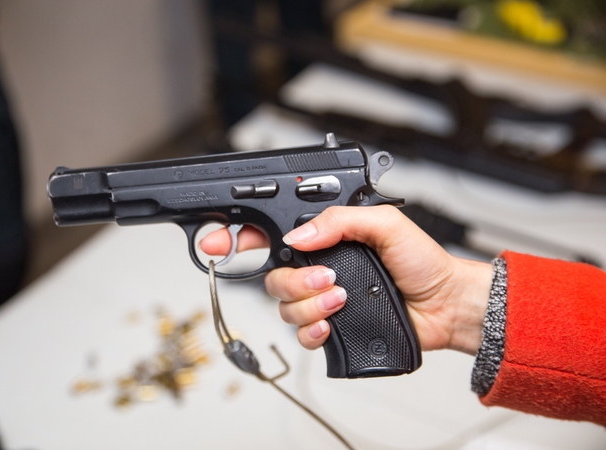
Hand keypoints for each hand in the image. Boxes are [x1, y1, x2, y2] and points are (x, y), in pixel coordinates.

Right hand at [199, 205, 492, 354]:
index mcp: (325, 238)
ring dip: (309, 305)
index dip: (239, 237)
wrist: (443, 304)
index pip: (272, 234)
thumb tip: (301, 235)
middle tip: (326, 279)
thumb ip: (341, 220)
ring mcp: (322, 298)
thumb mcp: (385, 224)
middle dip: (294, 281)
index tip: (216, 242)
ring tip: (341, 299)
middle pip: (272, 277)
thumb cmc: (421, 261)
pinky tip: (331, 323)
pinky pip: (302, 334)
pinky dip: (312, 330)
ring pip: (284, 307)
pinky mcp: (331, 326)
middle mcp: (318, 267)